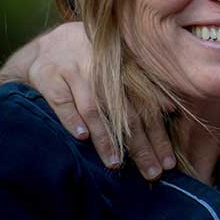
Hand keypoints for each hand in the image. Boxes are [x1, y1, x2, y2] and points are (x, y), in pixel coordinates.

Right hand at [17, 23, 174, 178]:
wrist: (47, 47)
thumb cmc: (91, 62)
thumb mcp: (118, 67)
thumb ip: (143, 86)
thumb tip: (171, 108)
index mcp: (124, 66)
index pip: (147, 106)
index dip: (159, 135)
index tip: (168, 162)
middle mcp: (103, 68)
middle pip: (126, 112)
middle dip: (140, 145)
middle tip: (152, 173)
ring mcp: (75, 70)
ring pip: (94, 109)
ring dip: (106, 138)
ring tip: (116, 163)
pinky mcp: (49, 76)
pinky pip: (62, 101)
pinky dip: (72, 120)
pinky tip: (81, 138)